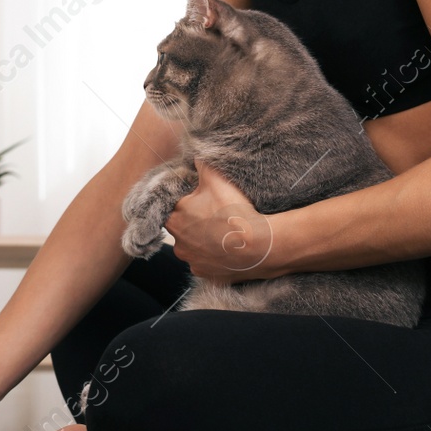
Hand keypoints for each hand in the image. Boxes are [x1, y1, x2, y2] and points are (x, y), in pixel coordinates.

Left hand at [164, 159, 273, 281]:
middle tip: (215, 213)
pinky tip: (228, 247)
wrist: (259, 246)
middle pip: (182, 227)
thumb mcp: (216, 178)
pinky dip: (215, 256)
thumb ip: (200, 164)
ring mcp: (192, 262)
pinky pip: (207, 262)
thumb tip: (194, 154)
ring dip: (204, 240)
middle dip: (195, 220)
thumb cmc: (234, 212)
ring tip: (224, 231)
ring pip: (194, 246)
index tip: (200, 199)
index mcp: (174, 219)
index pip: (171, 207)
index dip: (185, 201)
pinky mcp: (207, 275)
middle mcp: (178, 244)